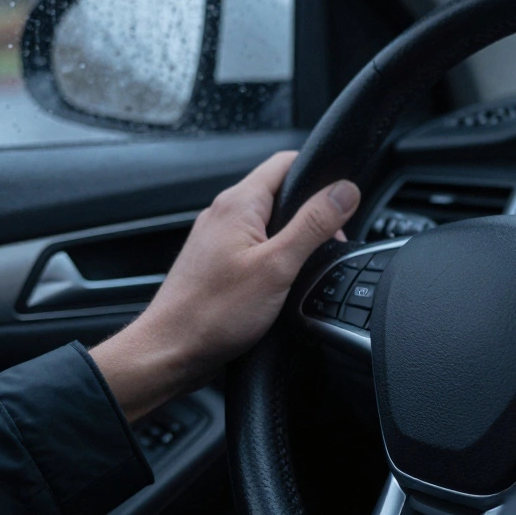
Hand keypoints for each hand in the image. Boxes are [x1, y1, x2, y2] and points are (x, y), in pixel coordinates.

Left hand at [91, 151, 359, 420]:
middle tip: (328, 246)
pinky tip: (282, 284)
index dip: (320, 175)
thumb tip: (345, 190)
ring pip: (270, 221)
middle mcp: (224, 213)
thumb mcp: (278, 266)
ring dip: (295, 239)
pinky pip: (256, 245)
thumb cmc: (213, 314)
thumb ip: (313, 224)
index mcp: (239, 203)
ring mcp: (218, 237)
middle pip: (281, 192)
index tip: (342, 203)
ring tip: (304, 269)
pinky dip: (276, 257)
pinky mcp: (217, 261)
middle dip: (312, 214)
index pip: (287, 162)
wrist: (170, 352)